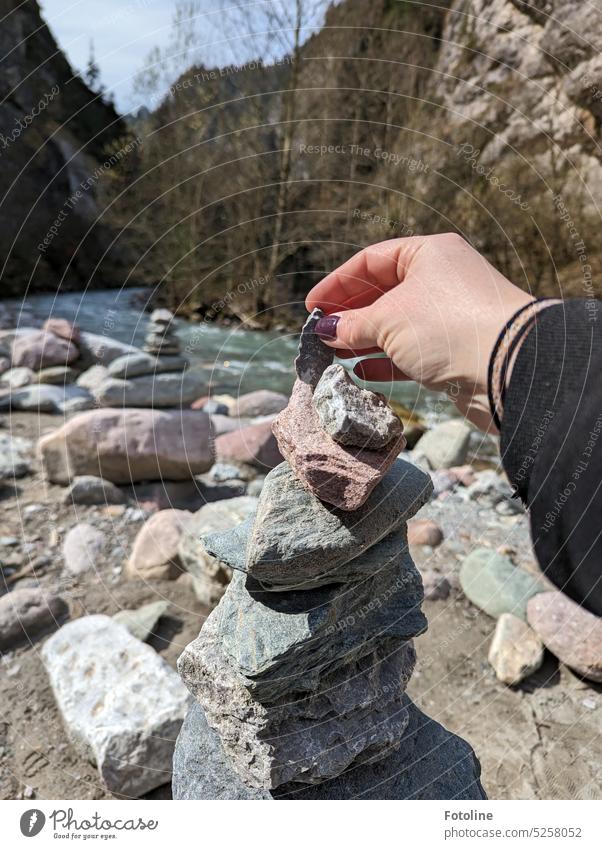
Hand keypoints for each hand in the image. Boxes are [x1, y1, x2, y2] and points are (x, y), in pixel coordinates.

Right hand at [306, 233, 533, 431]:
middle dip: (349, 314)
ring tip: (333, 352)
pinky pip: (410, 352)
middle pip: (382, 293)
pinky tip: (360, 371)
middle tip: (320, 333)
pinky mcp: (453, 352)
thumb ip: (352, 324)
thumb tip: (325, 330)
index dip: (337, 283)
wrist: (508, 367)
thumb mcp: (388, 320)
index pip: (371, 261)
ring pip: (395, 325)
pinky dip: (384, 361)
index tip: (312, 307)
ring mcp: (447, 317)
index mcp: (428, 254)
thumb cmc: (447, 326)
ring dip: (363, 339)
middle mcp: (440, 280)